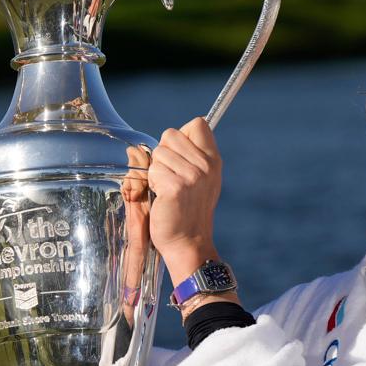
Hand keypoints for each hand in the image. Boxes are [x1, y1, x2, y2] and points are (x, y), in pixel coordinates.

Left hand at [148, 117, 221, 282]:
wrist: (188, 242)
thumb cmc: (188, 210)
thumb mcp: (200, 179)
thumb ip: (191, 156)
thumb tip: (163, 138)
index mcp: (213, 159)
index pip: (198, 123)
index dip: (182, 136)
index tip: (181, 157)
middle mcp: (206, 165)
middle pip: (171, 134)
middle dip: (164, 154)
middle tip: (172, 178)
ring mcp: (192, 175)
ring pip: (158, 153)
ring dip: (156, 171)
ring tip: (167, 190)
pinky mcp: (175, 187)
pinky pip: (152, 170)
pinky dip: (152, 183)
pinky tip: (162, 197)